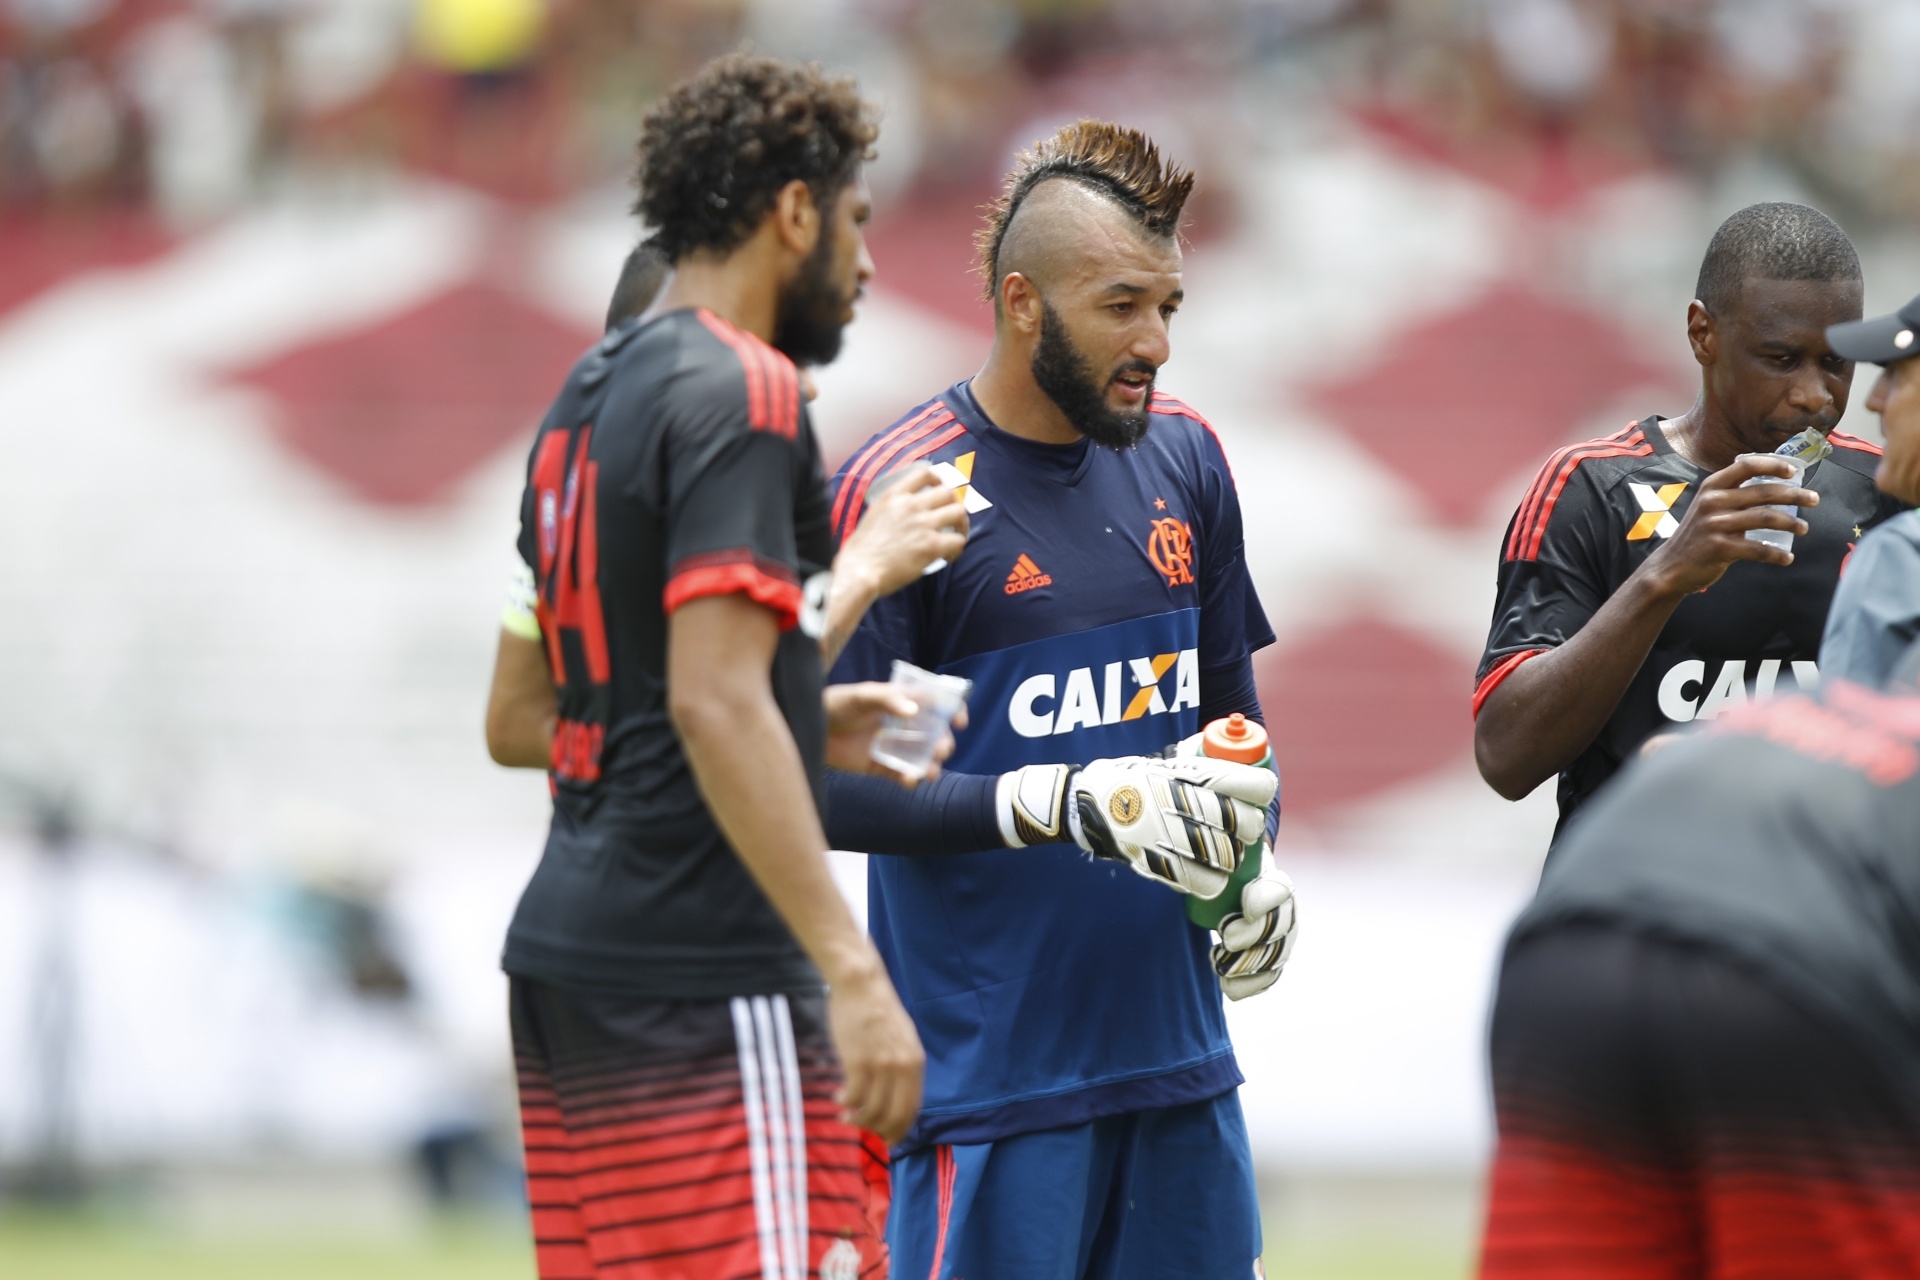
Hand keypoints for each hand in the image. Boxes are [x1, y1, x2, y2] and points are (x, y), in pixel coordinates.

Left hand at [824, 682, 964, 785]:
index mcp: (903, 702)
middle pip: (935, 735)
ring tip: (930, 772)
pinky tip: (910, 780)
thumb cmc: (836, 703)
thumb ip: (887, 699)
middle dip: (944, 743)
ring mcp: (894, 746)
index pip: (937, 704)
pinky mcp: (882, 766)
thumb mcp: (861, 695)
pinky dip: (911, 780)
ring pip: (923, 758)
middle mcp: (903, 725)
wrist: (810, 729)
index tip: (960, 721)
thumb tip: (914, 712)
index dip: (954, 710)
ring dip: (932, 765)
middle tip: (942, 749)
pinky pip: (903, 775)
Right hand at [825, 958, 924, 1144]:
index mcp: (915, 1062)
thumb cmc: (876, 1009)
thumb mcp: (901, 1038)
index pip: (912, 1109)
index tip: (887, 1140)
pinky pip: (853, 1097)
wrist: (860, 984)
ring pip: (871, 1110)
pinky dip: (844, 1103)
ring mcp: (881, 1064)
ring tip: (846, 1115)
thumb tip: (892, 1097)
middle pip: (894, 1116)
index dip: (899, 1130)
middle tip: (863, 1131)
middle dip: (879, 1131)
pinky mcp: (859, 1061)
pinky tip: (838, 1098)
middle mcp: (902, 1066)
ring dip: (857, 1119)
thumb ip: (901, 1066)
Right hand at [839, 465, 969, 598]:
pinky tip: (948, 556)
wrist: (859, 571)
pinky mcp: (931, 545)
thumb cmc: (861, 550)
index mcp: (894, 495)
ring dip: (961, 524)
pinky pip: (958, 540)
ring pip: (959, 512)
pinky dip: (957, 548)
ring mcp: (923, 524)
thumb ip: (892, 507)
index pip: (924, 473)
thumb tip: (906, 513)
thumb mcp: (873, 514)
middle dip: (954, 504)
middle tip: (952, 518)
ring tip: (956, 535)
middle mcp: (911, 505)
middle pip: (948, 492)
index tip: (940, 490)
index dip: (938, 480)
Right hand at [1000, 756, 1275, 895]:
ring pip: (1227, 855)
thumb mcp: (1165, 758)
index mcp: (1187, 772)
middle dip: (1249, 827)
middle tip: (1242, 828)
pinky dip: (1212, 880)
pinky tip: (1209, 873)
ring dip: (1232, 856)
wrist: (1085, 804)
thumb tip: (1235, 744)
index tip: (1258, 792)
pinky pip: (1204, 881)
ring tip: (1224, 851)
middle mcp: (1180, 802)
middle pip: (1244, 823)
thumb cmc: (1132, 779)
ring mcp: (1169, 834)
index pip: (1249, 783)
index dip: (1260, 789)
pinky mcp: (1158, 862)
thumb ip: (1198, 756)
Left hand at [1212, 862, 1297, 1000]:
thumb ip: (1199, 855)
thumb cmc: (1215, 867)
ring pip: (1278, 956)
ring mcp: (1278, 935)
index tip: (1246, 905)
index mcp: (1268, 876)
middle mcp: (1280, 907)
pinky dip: (1250, 986)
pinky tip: (1228, 987)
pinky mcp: (1269, 958)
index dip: (1267, 899)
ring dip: (1250, 965)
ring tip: (1218, 964)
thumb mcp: (1210, 855)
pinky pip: (1269, 977)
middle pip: (1282, 927)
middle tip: (1226, 938)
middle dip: (1254, 936)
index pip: (1279, 888)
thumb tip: (1171, 843)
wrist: (1222, 884)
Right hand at [1643, 455, 1819, 595]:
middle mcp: (1712, 502)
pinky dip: (1776, 554)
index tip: (1793, 472)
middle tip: (1813, 499)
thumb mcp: (1708, 508)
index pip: (1746, 466)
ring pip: (1765, 518)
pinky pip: (1757, 549)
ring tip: (1803, 528)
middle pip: (1763, 492)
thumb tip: (1774, 489)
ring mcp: (1715, 524)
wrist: (1671, 566)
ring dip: (1791, 523)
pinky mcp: (1719, 548)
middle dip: (1795, 495)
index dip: (1773, 465)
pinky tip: (1786, 557)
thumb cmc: (1697, 536)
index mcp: (1711, 487)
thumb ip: (1733, 497)